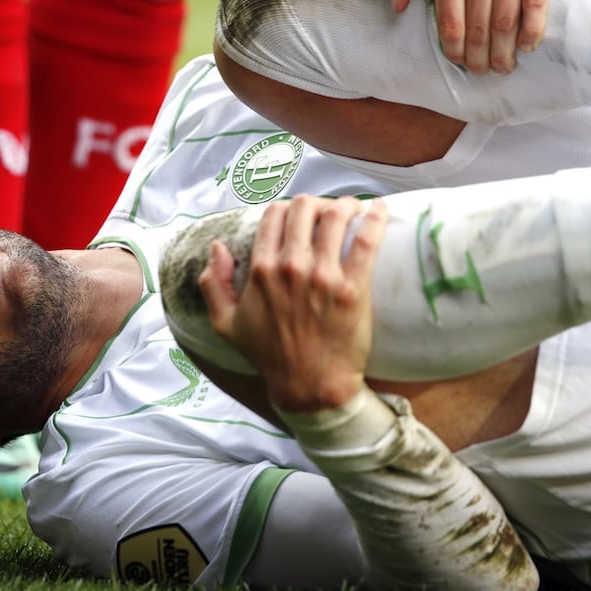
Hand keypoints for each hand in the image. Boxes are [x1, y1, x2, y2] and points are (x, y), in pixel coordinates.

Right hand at [198, 196, 388, 412]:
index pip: (274, 215)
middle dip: (316, 203)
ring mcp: (323, 276)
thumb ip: (212, 284)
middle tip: (327, 212)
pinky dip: (374, 218)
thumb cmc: (270, 357)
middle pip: (305, 208)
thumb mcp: (226, 325)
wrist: (310, 387)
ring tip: (353, 209)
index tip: (299, 215)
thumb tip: (217, 247)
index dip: (287, 207)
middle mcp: (290, 267)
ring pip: (335, 216)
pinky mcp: (353, 288)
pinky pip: (366, 240)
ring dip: (345, 205)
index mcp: (261, 270)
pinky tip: (378, 209)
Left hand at [377, 0, 561, 73]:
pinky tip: (527, 46)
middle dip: (480, 58)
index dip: (455, 50)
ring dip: (505, 52)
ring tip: (504, 65)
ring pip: (507, 21)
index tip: (460, 62)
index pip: (450, 23)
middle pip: (479, 28)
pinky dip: (533, 30)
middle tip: (484, 71)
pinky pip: (537, 1)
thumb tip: (399, 6)